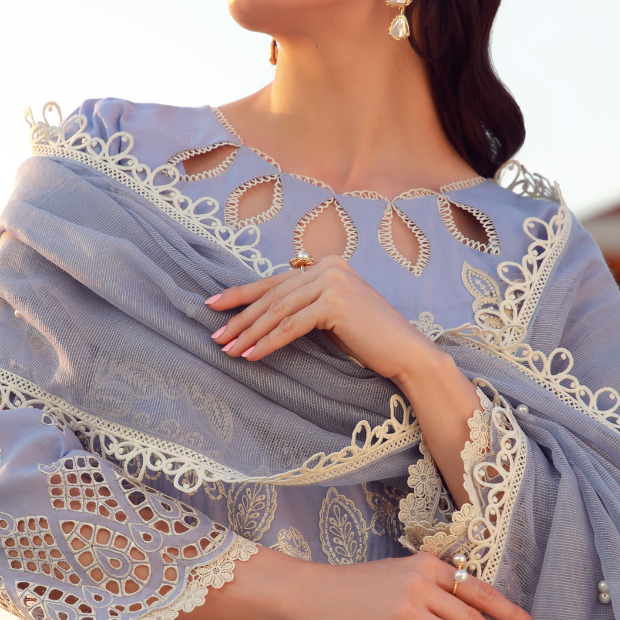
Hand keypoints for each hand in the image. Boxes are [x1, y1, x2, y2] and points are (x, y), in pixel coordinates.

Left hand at [206, 255, 482, 511]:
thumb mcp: (332, 315)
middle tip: (216, 337)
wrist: (407, 352)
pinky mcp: (335, 303)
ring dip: (250, 333)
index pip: (274, 281)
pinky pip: (292, 326)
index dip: (241, 295)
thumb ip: (305, 304)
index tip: (212, 306)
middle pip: (273, 295)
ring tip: (229, 350)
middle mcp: (329, 266)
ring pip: (278, 310)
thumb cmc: (369, 339)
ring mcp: (333, 281)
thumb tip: (264, 311)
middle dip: (240, 318)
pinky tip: (252, 356)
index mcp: (327, 264)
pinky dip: (269, 342)